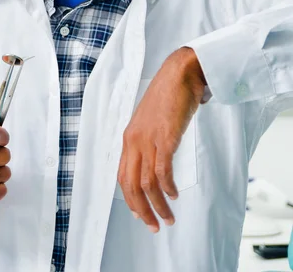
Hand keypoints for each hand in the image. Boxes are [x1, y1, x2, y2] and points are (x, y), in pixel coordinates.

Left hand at [117, 47, 205, 231]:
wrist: (179, 74)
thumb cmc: (168, 95)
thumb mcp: (152, 120)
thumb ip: (150, 139)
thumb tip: (157, 159)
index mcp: (129, 137)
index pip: (121, 176)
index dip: (129, 199)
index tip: (140, 214)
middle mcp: (134, 140)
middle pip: (130, 184)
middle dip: (141, 210)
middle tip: (154, 225)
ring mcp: (148, 139)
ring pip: (146, 183)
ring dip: (157, 205)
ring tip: (168, 218)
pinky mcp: (166, 137)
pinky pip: (162, 171)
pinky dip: (167, 188)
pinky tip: (173, 195)